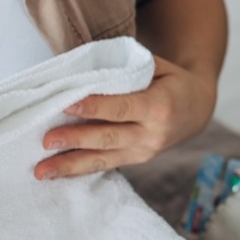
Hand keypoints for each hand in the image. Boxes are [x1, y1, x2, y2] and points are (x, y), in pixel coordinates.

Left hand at [35, 56, 216, 178]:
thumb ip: (126, 69)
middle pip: (109, 138)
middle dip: (76, 139)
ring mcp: (144, 151)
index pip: (122, 108)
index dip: (95, 108)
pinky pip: (105, 165)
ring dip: (71, 165)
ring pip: (103, 159)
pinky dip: (79, 170)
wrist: (196, 109)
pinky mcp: (136, 160)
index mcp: (160, 106)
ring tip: (42, 170)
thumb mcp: (158, 66)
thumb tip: (82, 68)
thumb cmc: (171, 81)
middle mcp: (153, 134)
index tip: (67, 105)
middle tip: (46, 140)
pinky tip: (57, 174)